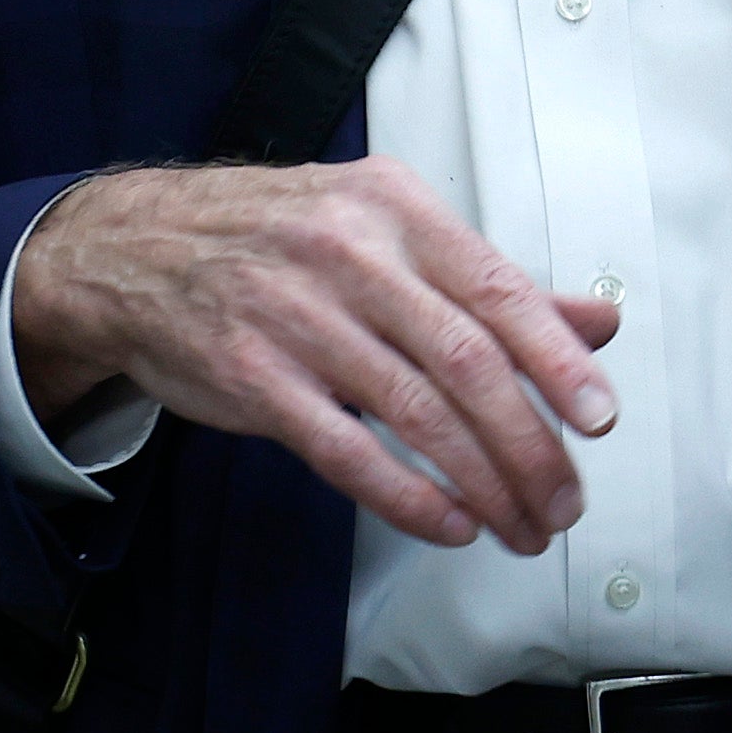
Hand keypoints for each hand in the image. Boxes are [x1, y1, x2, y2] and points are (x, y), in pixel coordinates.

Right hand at [10, 157, 622, 553]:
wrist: (131, 249)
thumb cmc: (275, 239)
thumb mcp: (383, 229)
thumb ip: (489, 281)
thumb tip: (597, 320)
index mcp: (394, 208)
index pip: (497, 290)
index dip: (558, 361)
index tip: (599, 419)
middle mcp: (349, 255)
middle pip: (465, 361)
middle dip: (529, 443)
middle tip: (563, 499)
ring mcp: (296, 316)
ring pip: (414, 413)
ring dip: (481, 481)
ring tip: (520, 524)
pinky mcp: (252, 377)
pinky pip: (345, 449)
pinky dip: (406, 496)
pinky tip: (449, 523)